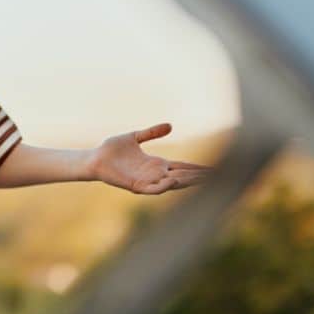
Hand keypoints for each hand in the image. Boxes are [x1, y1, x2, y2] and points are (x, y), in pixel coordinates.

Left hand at [89, 122, 213, 194]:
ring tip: (202, 180)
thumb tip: (170, 125)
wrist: (95, 158)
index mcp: (157, 164)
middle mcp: (155, 174)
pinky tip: (172, 181)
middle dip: (198, 177)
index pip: (183, 167)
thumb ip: (152, 132)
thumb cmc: (112, 149)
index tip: (216, 168)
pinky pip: (153, 188)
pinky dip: (163, 186)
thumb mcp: (135, 137)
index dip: (198, 168)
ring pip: (172, 184)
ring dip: (186, 181)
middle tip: (218, 177)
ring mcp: (147, 181)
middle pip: (183, 177)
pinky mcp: (136, 186)